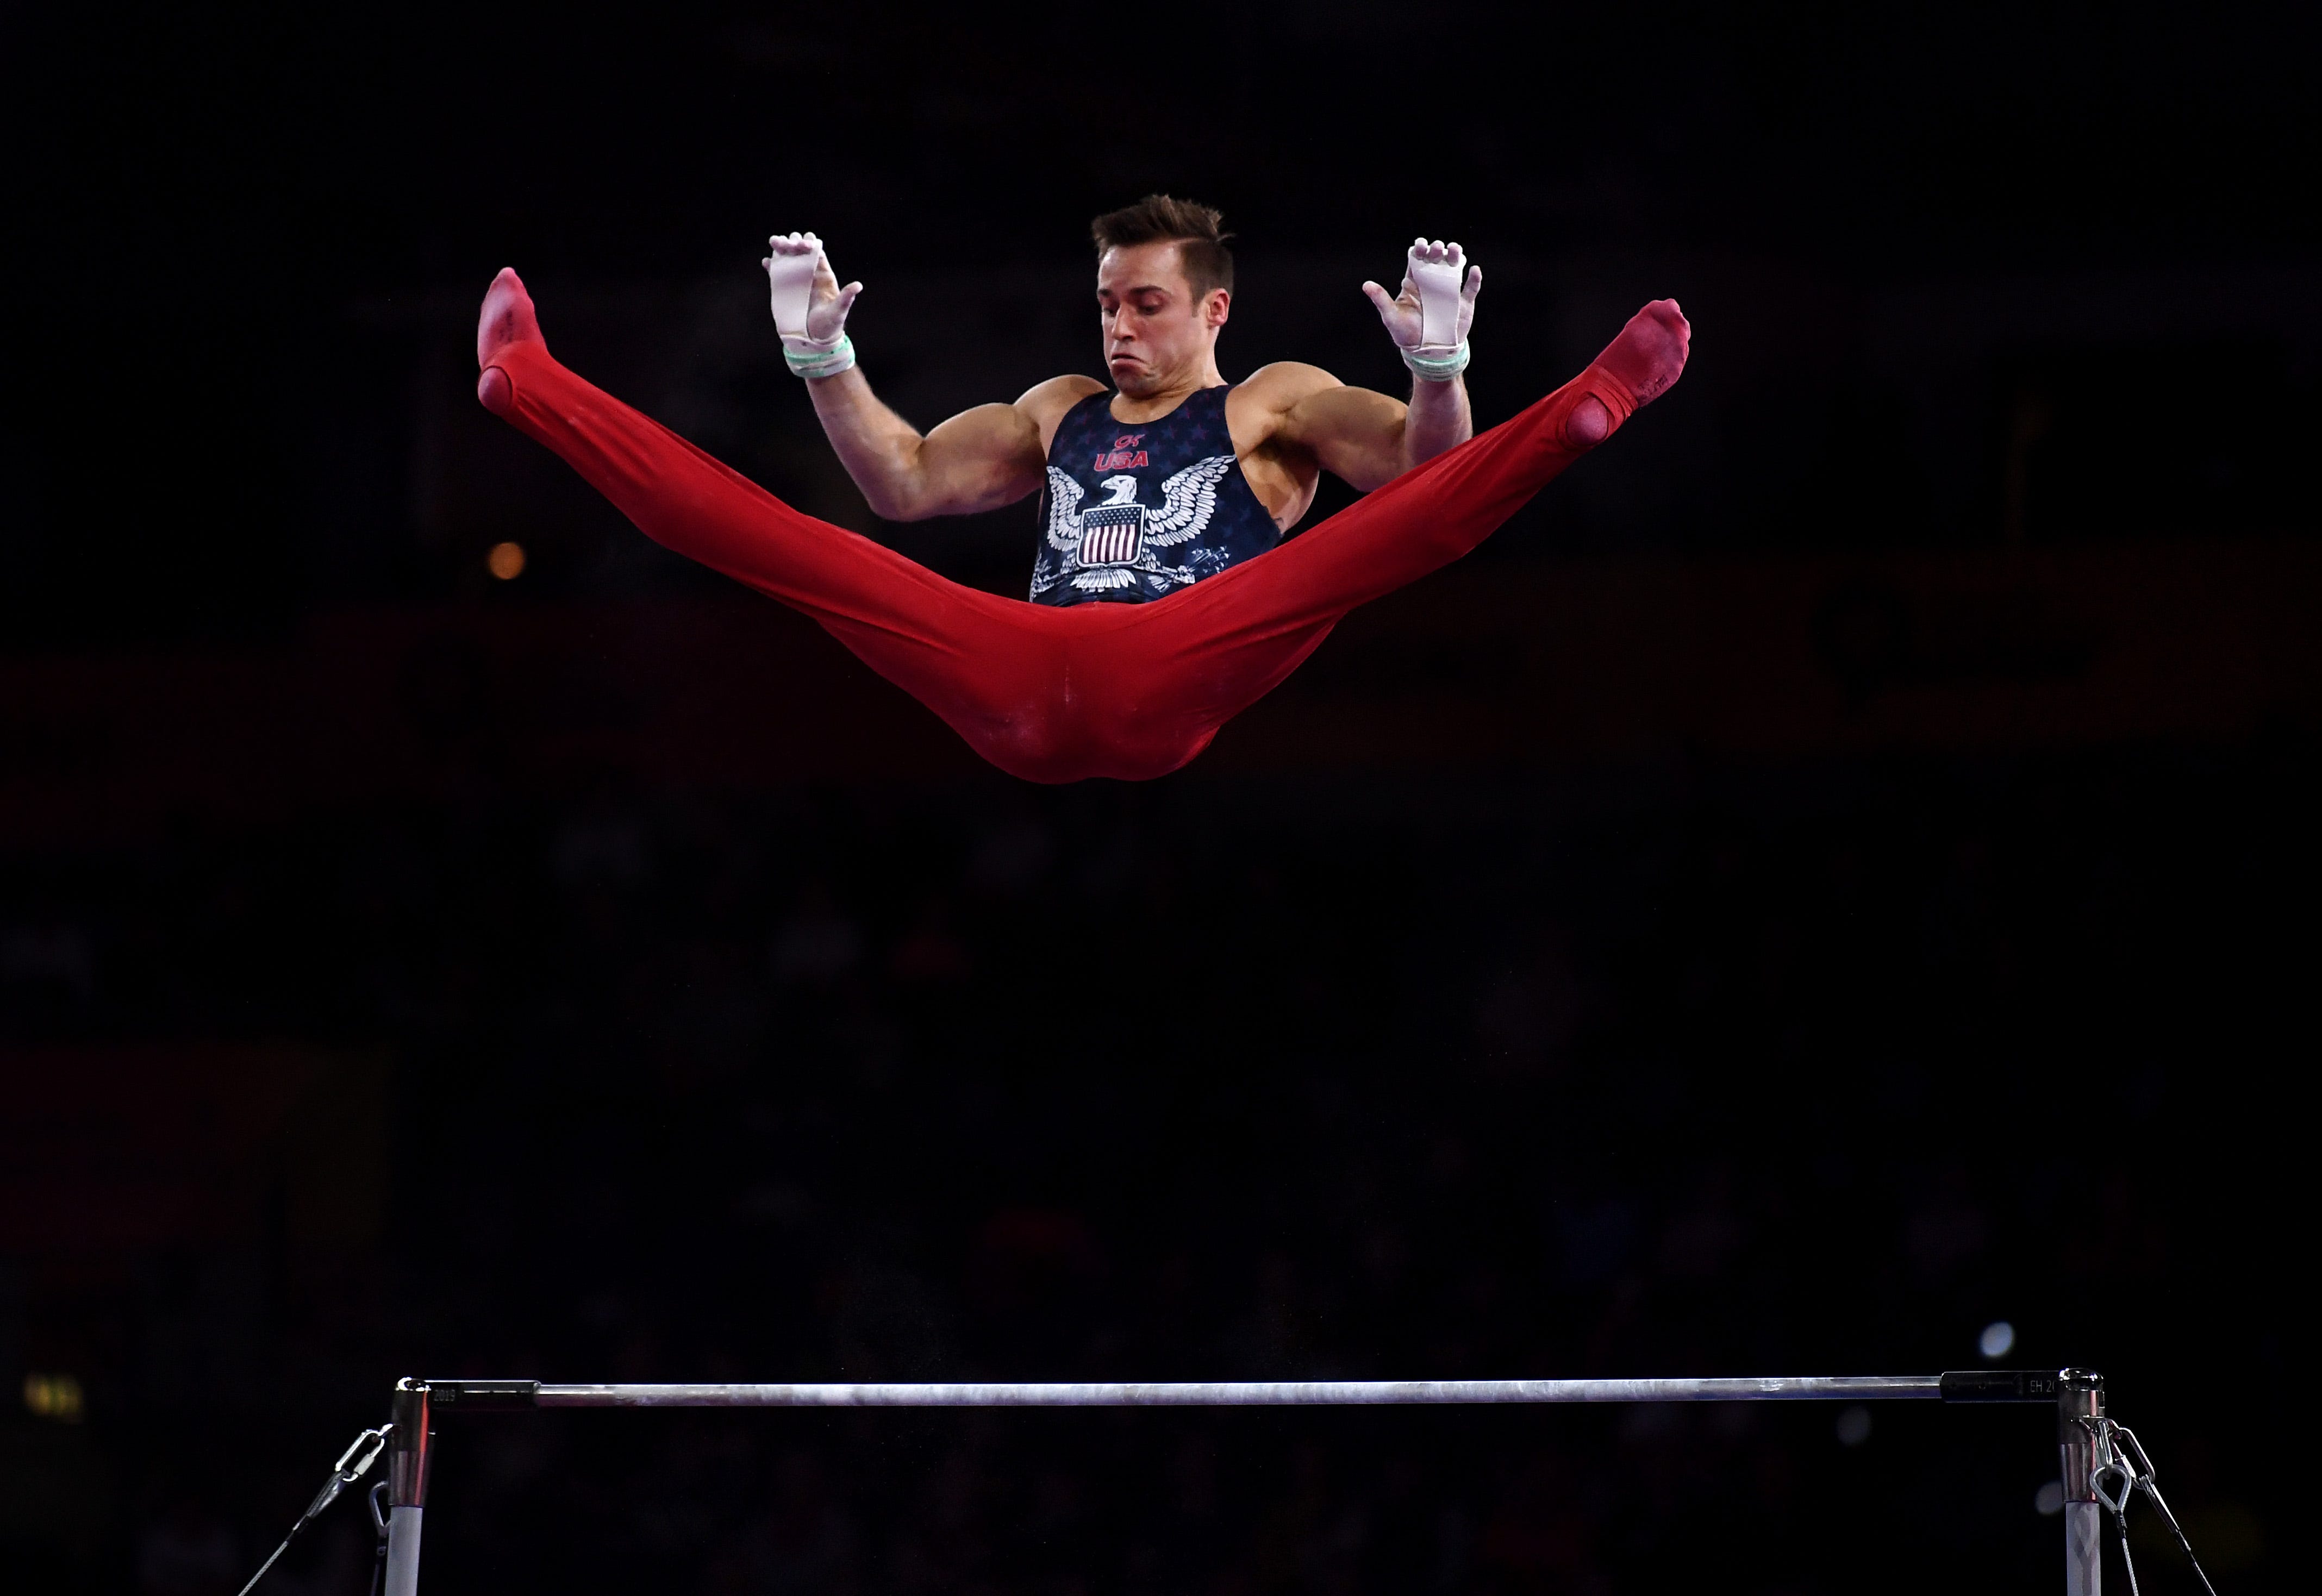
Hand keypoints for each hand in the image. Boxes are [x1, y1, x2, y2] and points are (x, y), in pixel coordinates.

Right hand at [763, 231, 862, 350]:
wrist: (814, 339)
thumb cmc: (830, 326)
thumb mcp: (838, 312)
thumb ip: (846, 298)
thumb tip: (858, 286)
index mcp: (823, 274)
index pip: (816, 251)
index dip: (809, 244)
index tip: (803, 246)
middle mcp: (809, 272)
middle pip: (800, 249)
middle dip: (794, 241)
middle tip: (788, 245)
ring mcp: (795, 278)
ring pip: (787, 255)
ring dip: (780, 246)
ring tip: (775, 243)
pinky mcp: (783, 286)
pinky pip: (776, 270)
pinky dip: (771, 263)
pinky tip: (767, 262)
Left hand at [1362, 238, 1480, 352]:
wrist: (1428, 352)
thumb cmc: (1407, 334)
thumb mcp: (1392, 317)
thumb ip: (1381, 300)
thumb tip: (1366, 285)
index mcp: (1415, 282)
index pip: (1417, 260)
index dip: (1419, 250)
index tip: (1420, 245)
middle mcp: (1432, 283)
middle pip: (1436, 260)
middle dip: (1436, 250)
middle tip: (1436, 248)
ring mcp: (1450, 291)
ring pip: (1454, 268)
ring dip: (1455, 256)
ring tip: (1454, 250)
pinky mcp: (1464, 303)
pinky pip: (1471, 288)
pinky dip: (1474, 279)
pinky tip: (1473, 270)